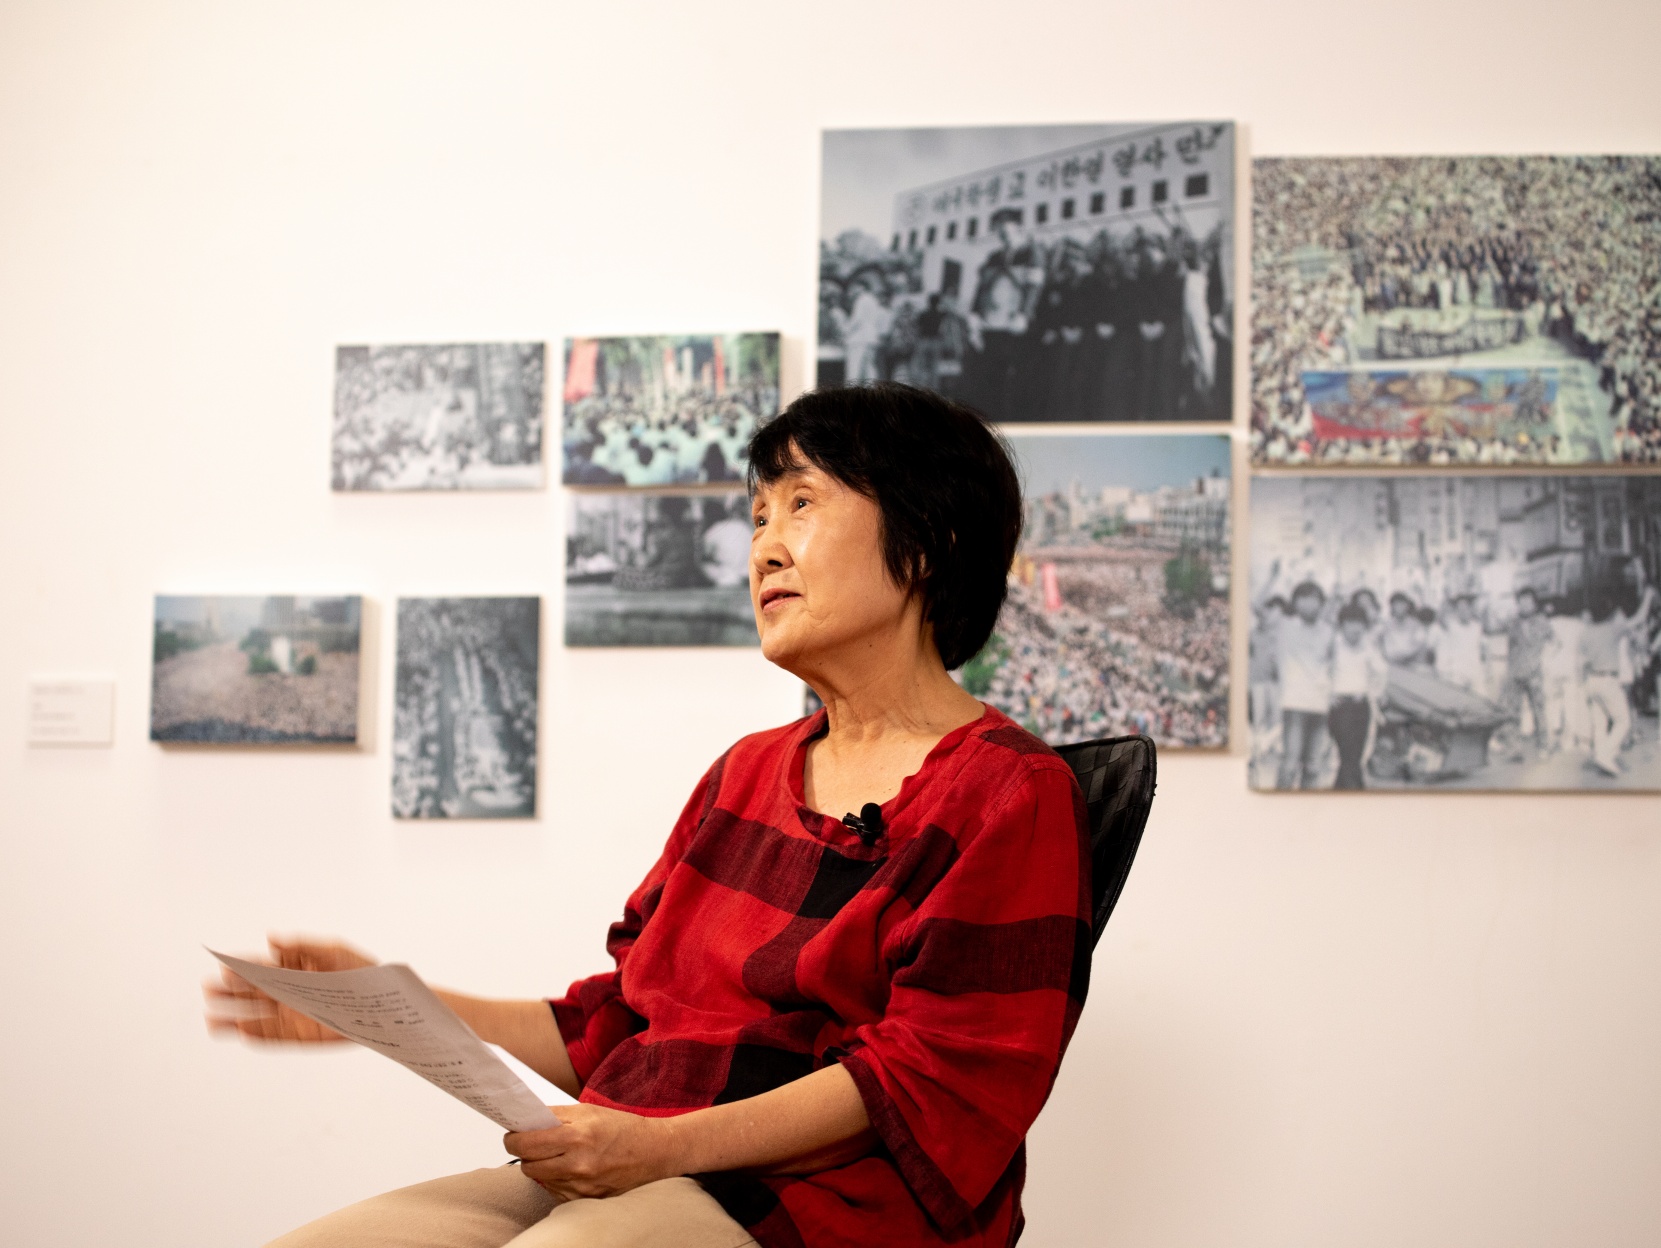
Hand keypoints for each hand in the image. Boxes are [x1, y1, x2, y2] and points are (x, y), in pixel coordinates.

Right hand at [204, 937, 375, 1042]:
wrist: (386, 1001)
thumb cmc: (362, 970)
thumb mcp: (333, 950)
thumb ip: (301, 945)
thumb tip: (271, 938)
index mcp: (293, 967)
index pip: (260, 966)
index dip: (241, 966)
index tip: (223, 964)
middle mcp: (288, 991)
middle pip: (253, 992)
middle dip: (230, 991)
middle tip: (209, 988)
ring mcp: (293, 1014)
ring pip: (256, 1017)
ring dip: (233, 1018)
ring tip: (211, 1020)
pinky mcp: (301, 1035)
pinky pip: (273, 1036)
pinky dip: (256, 1034)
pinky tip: (240, 1031)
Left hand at [505, 1103, 677, 1201]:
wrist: (656, 1152)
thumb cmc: (625, 1129)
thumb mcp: (589, 1110)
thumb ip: (555, 1115)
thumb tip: (525, 1120)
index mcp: (577, 1136)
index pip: (525, 1144)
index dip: (513, 1138)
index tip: (513, 1134)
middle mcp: (577, 1165)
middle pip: (526, 1165)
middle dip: (526, 1153)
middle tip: (534, 1143)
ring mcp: (581, 1187)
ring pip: (539, 1179)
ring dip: (542, 1166)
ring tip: (560, 1153)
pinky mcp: (585, 1200)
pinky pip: (555, 1190)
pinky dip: (557, 1179)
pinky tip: (572, 1167)